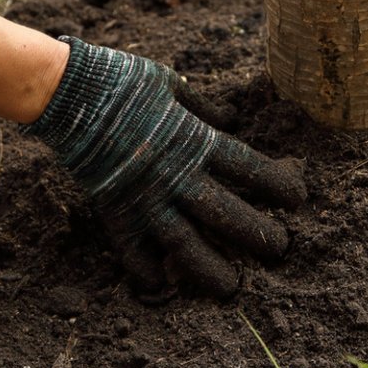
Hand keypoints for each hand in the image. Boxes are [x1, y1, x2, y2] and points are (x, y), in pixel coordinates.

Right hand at [24, 36, 306, 297]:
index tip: (298, 199)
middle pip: (227, 213)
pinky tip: (160, 285)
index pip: (250, 169)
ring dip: (211, 268)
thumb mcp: (171, 84)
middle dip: (258, 234)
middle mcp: (177, 176)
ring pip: (186, 244)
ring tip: (231, 287)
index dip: (279, 185)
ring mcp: (145, 198)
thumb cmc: (122, 80)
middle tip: (280, 249)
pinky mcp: (115, 211)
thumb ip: (203, 107)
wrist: (68, 91)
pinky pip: (133, 250)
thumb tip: (230, 120)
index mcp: (196, 141)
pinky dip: (145, 270)